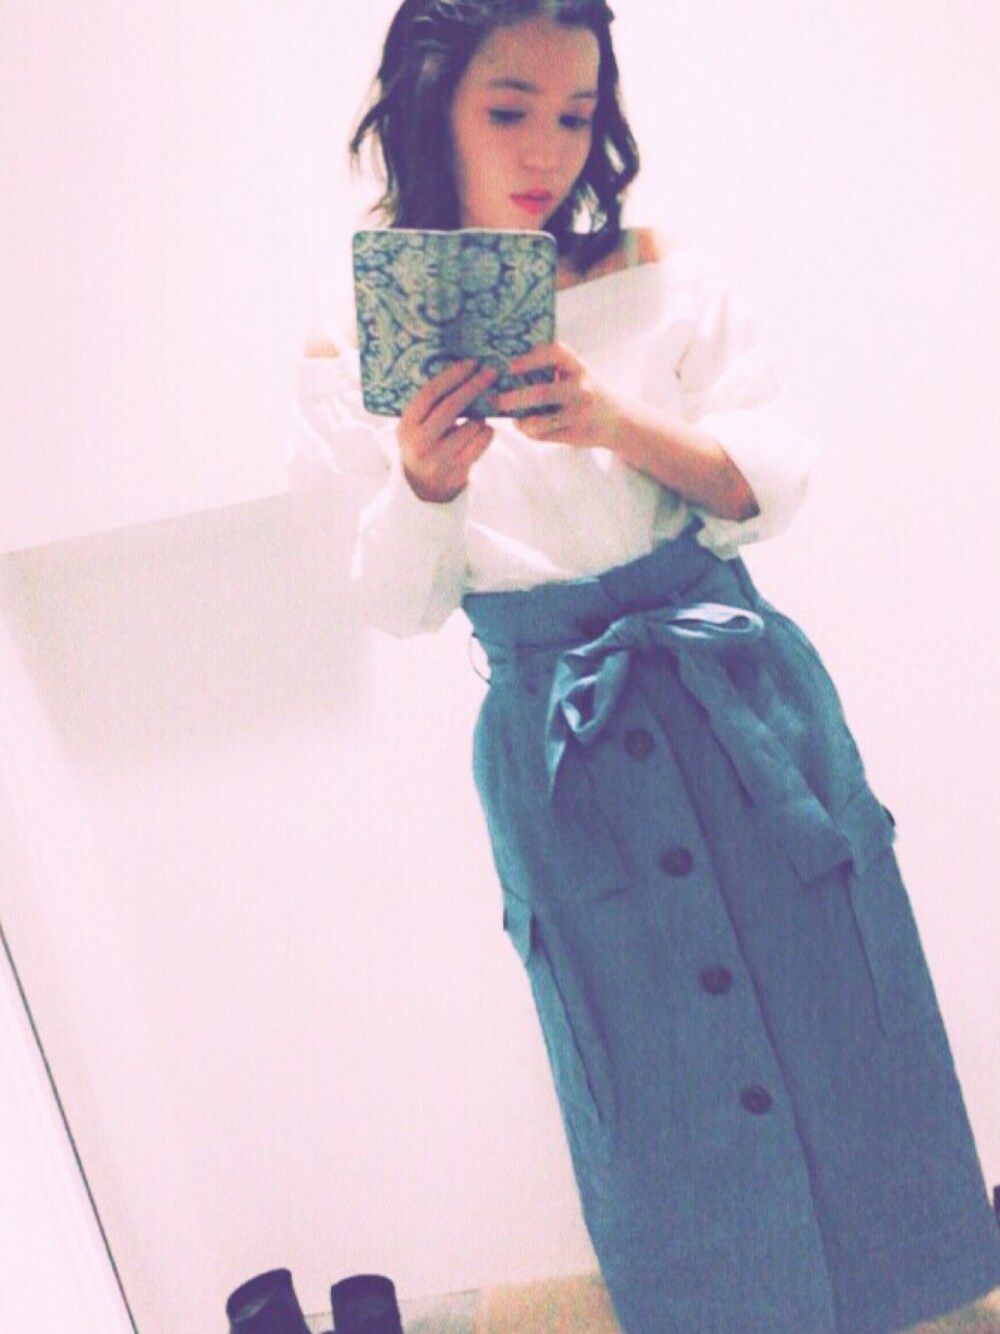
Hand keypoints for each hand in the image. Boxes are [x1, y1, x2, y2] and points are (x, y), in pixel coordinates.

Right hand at [398, 360, 497, 502]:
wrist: (423, 487)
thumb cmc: (424, 443)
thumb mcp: (416, 425)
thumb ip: (430, 403)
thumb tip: (464, 369)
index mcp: (407, 425)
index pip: (430, 393)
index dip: (453, 375)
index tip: (471, 363)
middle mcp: (420, 442)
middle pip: (452, 406)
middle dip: (474, 386)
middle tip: (491, 372)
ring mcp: (439, 458)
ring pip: (473, 424)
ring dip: (481, 416)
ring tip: (475, 419)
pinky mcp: (458, 470)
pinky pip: (483, 441)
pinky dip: (486, 432)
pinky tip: (479, 433)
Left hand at [490, 343, 624, 449]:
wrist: (617, 421)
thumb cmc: (586, 392)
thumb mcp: (576, 374)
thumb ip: (553, 369)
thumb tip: (510, 369)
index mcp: (579, 368)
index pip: (554, 354)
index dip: (530, 358)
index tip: (510, 366)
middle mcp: (581, 389)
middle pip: (542, 393)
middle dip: (514, 398)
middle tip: (496, 400)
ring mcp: (579, 414)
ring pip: (540, 421)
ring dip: (521, 422)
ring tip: (513, 419)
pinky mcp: (576, 435)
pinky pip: (545, 436)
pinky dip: (531, 433)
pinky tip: (525, 427)